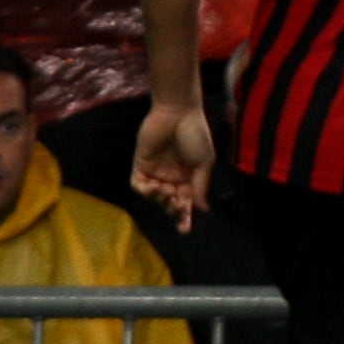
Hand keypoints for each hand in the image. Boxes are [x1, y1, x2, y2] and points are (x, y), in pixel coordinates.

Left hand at [132, 103, 215, 231]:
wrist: (178, 113)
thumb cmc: (196, 135)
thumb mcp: (205, 162)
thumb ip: (201, 186)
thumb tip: (202, 209)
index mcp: (190, 177)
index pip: (186, 202)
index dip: (185, 217)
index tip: (184, 230)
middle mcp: (172, 177)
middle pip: (169, 203)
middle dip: (173, 210)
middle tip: (178, 208)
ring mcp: (156, 171)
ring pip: (154, 197)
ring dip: (160, 200)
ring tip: (167, 191)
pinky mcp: (141, 165)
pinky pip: (138, 185)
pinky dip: (145, 191)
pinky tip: (155, 187)